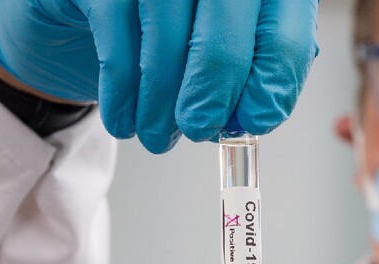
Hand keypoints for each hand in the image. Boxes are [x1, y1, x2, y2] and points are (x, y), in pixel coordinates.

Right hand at [0, 0, 318, 152]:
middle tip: (200, 129)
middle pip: (225, 33)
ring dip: (162, 102)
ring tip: (157, 136)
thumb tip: (253, 117)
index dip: (275, 83)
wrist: (94, 13)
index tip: (257, 121)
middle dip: (215, 94)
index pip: (284, 32)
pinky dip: (122, 93)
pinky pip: (116, 42)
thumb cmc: (172, 35)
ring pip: (168, 37)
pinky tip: (124, 118)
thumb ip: (250, 77)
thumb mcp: (225, 52)